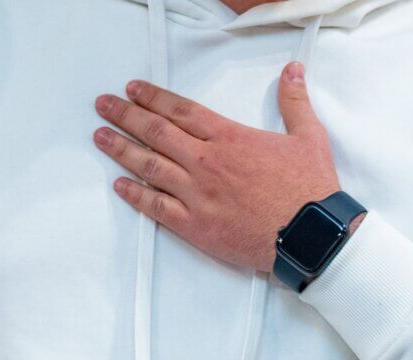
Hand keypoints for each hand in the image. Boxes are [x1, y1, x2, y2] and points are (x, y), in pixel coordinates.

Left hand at [93, 62, 340, 271]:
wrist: (310, 236)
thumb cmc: (310, 189)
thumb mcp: (309, 137)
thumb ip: (294, 102)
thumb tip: (293, 71)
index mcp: (229, 138)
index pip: (181, 110)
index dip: (153, 97)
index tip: (133, 89)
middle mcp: (207, 162)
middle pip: (157, 132)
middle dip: (126, 116)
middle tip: (104, 106)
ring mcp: (198, 195)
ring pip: (150, 166)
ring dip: (122, 150)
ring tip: (101, 137)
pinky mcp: (197, 226)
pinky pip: (157, 208)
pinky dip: (136, 196)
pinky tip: (120, 185)